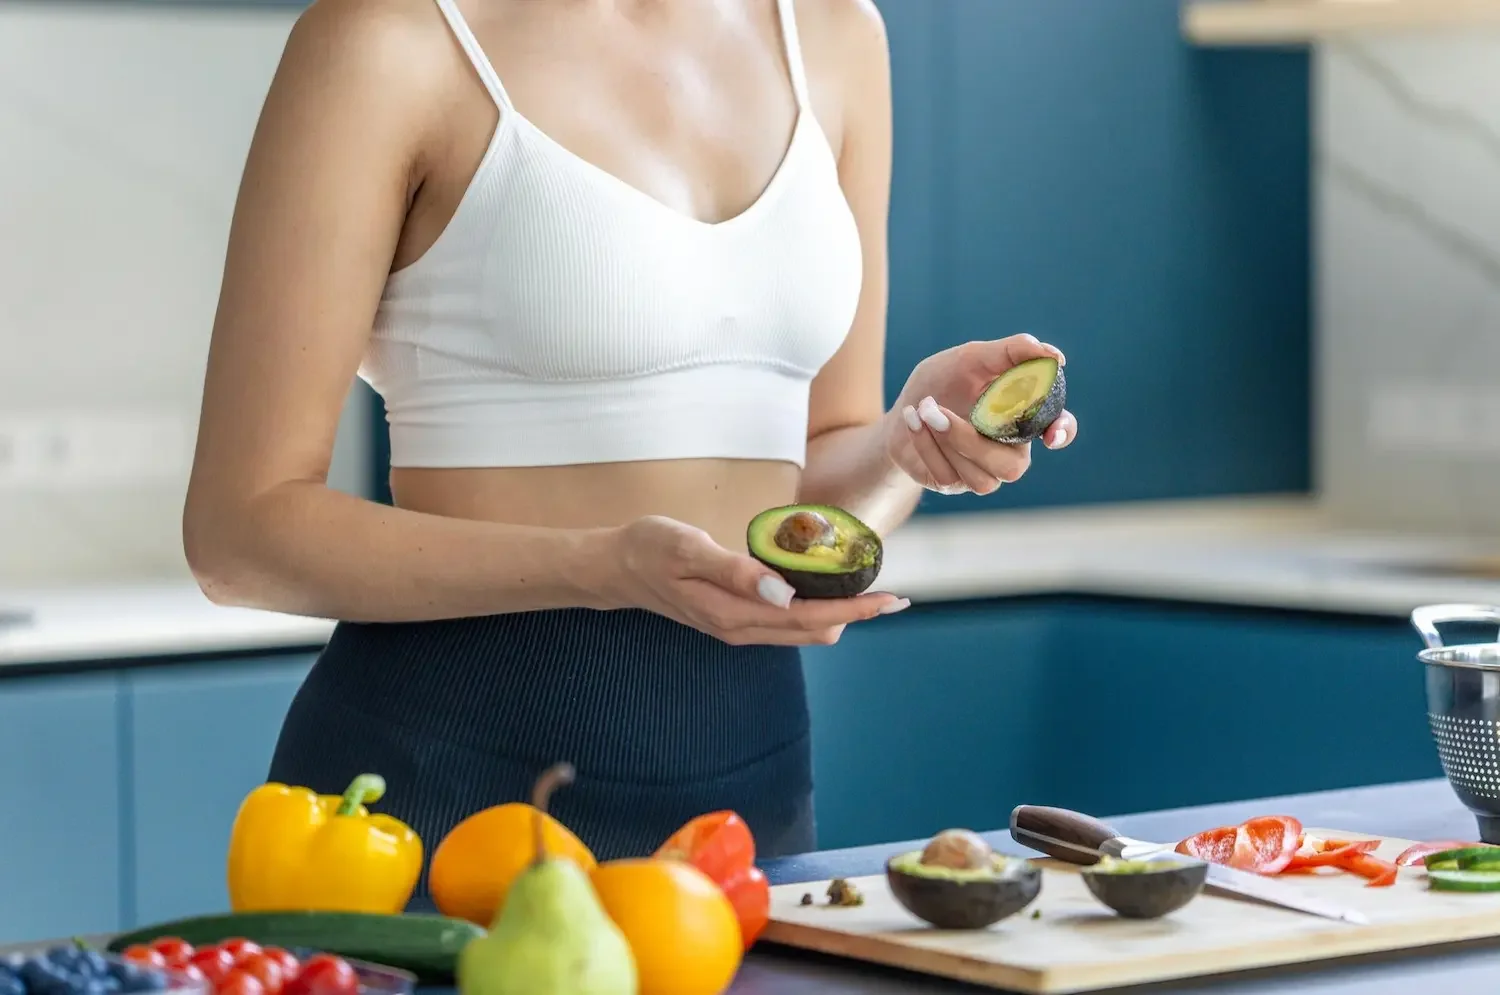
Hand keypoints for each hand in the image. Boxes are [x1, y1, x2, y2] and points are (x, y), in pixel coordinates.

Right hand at [593, 516, 908, 645]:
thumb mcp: (689, 550)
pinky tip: (825, 590)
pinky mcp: (734, 618)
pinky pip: (786, 623)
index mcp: (734, 614)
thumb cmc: (651, 549)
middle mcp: (741, 629)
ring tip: (868, 592)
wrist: (616, 567)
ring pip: (802, 631)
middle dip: (856, 615)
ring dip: (837, 613)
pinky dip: (814, 609)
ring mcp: (738, 627)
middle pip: (814, 630)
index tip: (891, 599)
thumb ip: (736, 570)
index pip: (809, 617)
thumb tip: (783, 593)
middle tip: (893, 594)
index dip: (854, 609)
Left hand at [885, 334, 1077, 494]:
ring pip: (982, 480)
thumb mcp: (971, 358)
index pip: (1058, 428)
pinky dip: (925, 443)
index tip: (1050, 433)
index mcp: (1022, 417)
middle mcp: (1009, 450)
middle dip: (971, 441)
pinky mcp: (953, 484)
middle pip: (1013, 466)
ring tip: (921, 409)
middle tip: (936, 410)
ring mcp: (982, 472)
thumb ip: (1011, 352)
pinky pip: (948, 477)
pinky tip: (912, 420)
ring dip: (944, 440)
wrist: (901, 409)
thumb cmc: (943, 382)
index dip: (1062, 432)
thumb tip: (1053, 356)